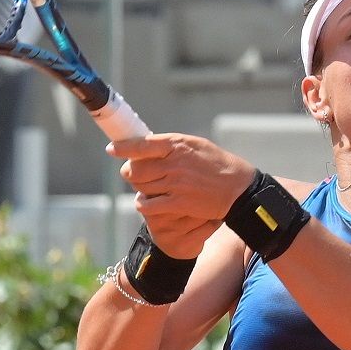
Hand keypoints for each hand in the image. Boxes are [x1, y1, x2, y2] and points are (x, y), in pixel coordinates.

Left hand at [108, 134, 256, 256]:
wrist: (238, 188)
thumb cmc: (217, 164)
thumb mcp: (196, 145)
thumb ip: (172, 145)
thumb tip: (148, 145)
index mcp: (178, 145)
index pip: (141, 145)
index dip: (123, 148)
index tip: (112, 149)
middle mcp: (174, 163)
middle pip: (136, 168)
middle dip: (130, 171)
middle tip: (132, 173)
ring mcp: (176, 184)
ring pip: (140, 186)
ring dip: (138, 187)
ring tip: (145, 187)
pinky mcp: (178, 203)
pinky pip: (149, 204)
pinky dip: (144, 203)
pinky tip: (148, 202)